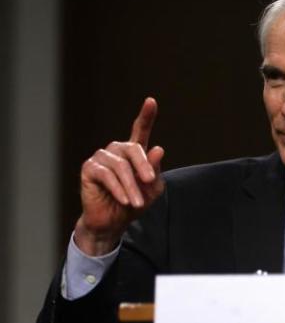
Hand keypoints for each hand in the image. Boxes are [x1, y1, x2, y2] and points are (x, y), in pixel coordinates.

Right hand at [74, 97, 165, 255]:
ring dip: (132, 186)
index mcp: (133, 153)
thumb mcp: (151, 188)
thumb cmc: (134, 203)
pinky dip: (119, 189)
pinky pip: (107, 175)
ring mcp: (101, 158)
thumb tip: (158, 149)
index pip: (140, 130)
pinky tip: (125, 200)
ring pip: (121, 166)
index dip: (146, 116)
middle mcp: (116, 151)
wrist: (113, 221)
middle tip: (151, 182)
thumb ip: (155, 170)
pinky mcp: (89, 168)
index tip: (151, 101)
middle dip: (144, 166)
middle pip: (133, 149)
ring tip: (137, 203)